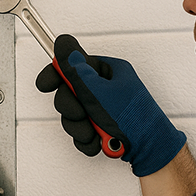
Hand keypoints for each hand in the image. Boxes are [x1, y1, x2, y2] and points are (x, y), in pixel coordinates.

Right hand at [35, 35, 185, 176]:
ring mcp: (103, 109)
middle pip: (69, 93)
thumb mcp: (99, 91)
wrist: (150, 150)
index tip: (45, 85)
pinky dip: (87, 139)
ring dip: (80, 128)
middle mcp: (105, 88)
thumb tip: (63, 44)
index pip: (74, 65)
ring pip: (73, 116)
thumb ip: (76, 70)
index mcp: (108, 71)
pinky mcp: (102, 127)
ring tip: (93, 133)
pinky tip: (97, 142)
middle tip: (80, 114)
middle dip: (72, 109)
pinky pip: (81, 131)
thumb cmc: (134, 119)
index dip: (56, 74)